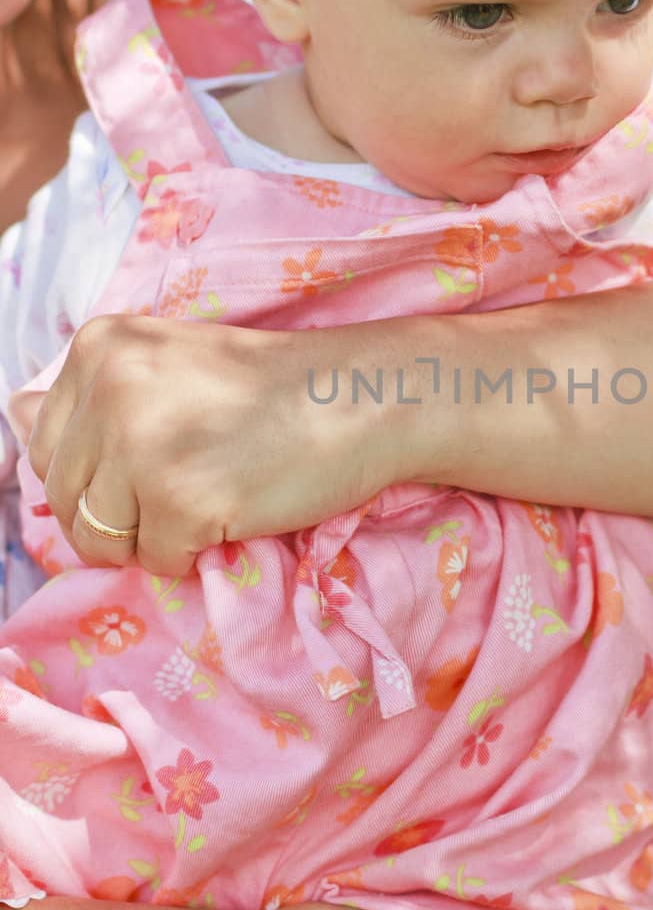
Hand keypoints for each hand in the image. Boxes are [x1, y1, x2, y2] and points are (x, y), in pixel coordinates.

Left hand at [22, 314, 410, 576]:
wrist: (360, 396)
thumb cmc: (271, 388)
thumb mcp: (167, 365)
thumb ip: (90, 393)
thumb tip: (11, 411)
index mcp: (99, 348)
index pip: (45, 447)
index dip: (98, 474)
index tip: (160, 459)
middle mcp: (108, 388)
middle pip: (67, 499)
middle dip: (123, 511)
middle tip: (192, 482)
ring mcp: (141, 445)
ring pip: (102, 538)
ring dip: (157, 535)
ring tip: (213, 494)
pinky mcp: (180, 500)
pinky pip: (159, 561)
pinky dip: (197, 553)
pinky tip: (237, 507)